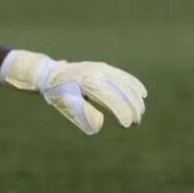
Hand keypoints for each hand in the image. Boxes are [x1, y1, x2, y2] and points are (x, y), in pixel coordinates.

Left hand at [0, 50, 146, 134]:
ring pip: (125, 83)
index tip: (127, 125)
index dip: (121, 111)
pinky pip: (123, 75)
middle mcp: (97, 72)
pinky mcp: (104, 67)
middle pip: (121, 90)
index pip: (110, 98)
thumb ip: (83, 114)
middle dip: (131, 107)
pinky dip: (134, 84)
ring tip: (140, 112)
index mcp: (87, 82)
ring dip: (135, 98)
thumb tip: (100, 125)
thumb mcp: (66, 105)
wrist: (51, 73)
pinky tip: (143, 93)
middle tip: (136, 122)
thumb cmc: (58, 93)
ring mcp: (102, 68)